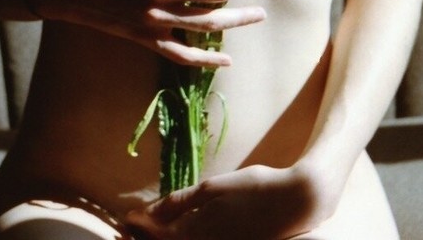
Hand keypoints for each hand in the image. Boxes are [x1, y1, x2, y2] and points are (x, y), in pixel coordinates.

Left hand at [124, 164, 339, 239]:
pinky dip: (186, 239)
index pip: (154, 235)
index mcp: (195, 232)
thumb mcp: (212, 189)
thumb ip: (177, 203)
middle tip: (134, 225)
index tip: (125, 219)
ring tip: (153, 228)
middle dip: (148, 235)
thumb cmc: (254, 188)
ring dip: (165, 238)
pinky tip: (182, 232)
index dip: (137, 226)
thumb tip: (144, 214)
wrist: (296, 201)